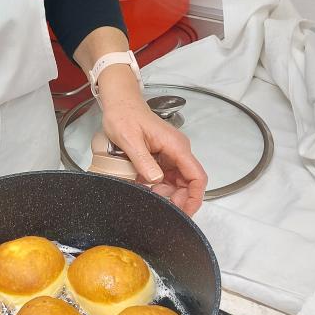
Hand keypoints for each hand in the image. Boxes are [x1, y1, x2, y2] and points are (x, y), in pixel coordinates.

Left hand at [98, 68, 206, 216]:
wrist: (118, 102)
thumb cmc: (124, 115)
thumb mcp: (130, 139)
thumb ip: (144, 161)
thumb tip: (157, 181)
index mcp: (175, 146)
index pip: (196, 176)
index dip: (194, 198)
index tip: (184, 212)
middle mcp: (177, 150)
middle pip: (188, 183)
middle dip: (177, 199)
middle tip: (159, 208)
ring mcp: (170, 153)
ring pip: (177, 182)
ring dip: (166, 194)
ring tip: (149, 197)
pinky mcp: (161, 156)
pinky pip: (166, 176)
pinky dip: (158, 186)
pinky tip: (145, 188)